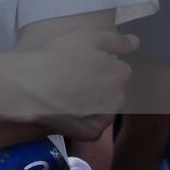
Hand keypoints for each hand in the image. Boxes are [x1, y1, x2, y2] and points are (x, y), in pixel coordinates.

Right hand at [13, 30, 136, 139]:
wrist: (33, 91)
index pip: (119, 68)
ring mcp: (106, 117)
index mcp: (120, 72)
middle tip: (73, 77)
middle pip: (113, 88)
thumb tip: (136, 42)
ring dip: (93, 102)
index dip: (100, 64)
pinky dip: (82, 120)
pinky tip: (65, 111)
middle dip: (99, 84)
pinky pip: (91, 125)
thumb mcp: (86, 37)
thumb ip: (115, 40)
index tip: (82, 62)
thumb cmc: (57, 58)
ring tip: (66, 94)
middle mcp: (119, 96)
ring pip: (103, 107)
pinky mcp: (92, 132)